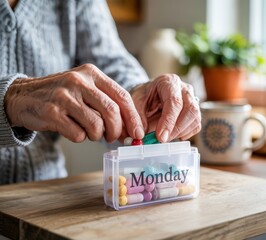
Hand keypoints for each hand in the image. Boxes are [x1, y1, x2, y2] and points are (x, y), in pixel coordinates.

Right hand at [4, 64, 143, 142]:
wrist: (25, 96)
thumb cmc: (63, 96)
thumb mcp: (86, 90)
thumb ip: (107, 104)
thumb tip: (130, 128)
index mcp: (92, 74)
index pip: (122, 96)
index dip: (133, 117)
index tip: (138, 132)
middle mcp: (79, 81)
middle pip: (112, 112)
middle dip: (117, 130)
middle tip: (113, 137)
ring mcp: (64, 96)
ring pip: (96, 126)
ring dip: (97, 136)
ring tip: (90, 133)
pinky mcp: (52, 113)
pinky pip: (78, 134)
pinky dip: (80, 138)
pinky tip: (73, 130)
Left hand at [130, 74, 200, 142]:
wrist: (151, 94)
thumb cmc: (145, 96)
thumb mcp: (136, 102)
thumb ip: (138, 117)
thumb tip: (141, 135)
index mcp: (169, 82)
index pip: (174, 101)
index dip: (168, 121)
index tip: (161, 137)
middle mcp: (185, 89)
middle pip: (190, 109)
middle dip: (176, 129)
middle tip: (162, 140)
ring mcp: (193, 100)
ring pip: (195, 118)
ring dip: (180, 132)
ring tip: (164, 137)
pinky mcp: (195, 112)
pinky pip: (195, 125)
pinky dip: (185, 134)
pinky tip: (172, 134)